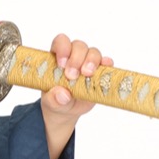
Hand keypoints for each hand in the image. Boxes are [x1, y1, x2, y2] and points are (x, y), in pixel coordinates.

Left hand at [40, 34, 112, 158]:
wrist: (64, 116)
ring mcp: (87, 66)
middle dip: (78, 56)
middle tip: (72, 75)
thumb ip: (53, 99)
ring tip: (86, 75)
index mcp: (55, 60)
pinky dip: (108, 66)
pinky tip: (106, 71)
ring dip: (92, 60)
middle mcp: (71, 59)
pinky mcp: (100, 76)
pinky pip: (107, 65)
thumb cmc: (54, 105)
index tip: (61, 62)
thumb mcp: (50, 105)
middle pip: (79, 45)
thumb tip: (60, 92)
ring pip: (94, 52)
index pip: (59, 42)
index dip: (62, 47)